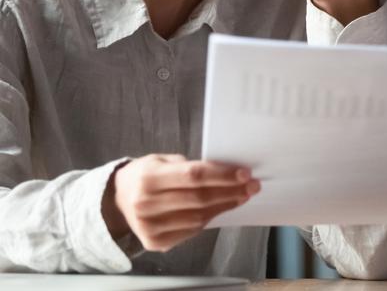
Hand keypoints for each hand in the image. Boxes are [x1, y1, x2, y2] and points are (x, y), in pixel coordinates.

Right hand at [103, 154, 259, 251]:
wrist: (118, 201)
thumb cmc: (147, 175)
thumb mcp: (162, 160)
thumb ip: (189, 166)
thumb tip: (227, 171)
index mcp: (148, 178)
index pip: (193, 176)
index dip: (222, 175)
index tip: (245, 173)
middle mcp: (146, 204)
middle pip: (199, 199)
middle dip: (231, 191)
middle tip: (252, 185)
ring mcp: (149, 227)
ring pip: (198, 218)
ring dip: (225, 206)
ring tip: (242, 196)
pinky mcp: (155, 242)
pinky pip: (192, 231)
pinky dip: (210, 219)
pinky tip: (222, 208)